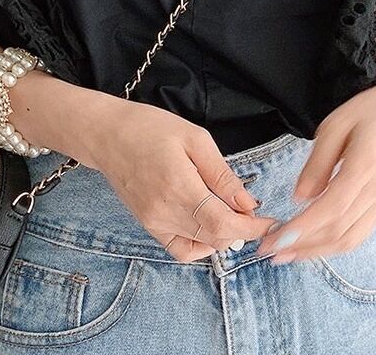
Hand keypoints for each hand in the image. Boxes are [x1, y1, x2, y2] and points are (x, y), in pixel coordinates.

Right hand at [78, 93, 278, 262]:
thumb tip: (247, 202)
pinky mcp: (148, 224)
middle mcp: (165, 212)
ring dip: (223, 235)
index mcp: (179, 187)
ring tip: (229, 210)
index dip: (252, 226)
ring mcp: (154, 222)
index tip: (268, 219)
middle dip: (242, 229)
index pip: (224, 224)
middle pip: (215, 238)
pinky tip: (207, 223)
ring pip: (200, 246)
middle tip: (251, 209)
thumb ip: (222, 174)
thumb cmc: (149, 128)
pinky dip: (200, 244)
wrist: (107, 134)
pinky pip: (180, 248)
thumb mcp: (195, 139)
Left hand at [255, 69, 375, 262]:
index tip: (276, 239)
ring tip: (287, 254)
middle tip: (269, 250)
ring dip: (316, 252)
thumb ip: (318, 163)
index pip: (331, 209)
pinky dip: (334, 245)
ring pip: (349, 239)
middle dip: (302, 246)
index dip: (303, 229)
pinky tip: (314, 244)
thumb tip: (300, 198)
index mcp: (365, 167)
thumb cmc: (370, 111)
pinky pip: (360, 234)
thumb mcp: (336, 124)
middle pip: (338, 231)